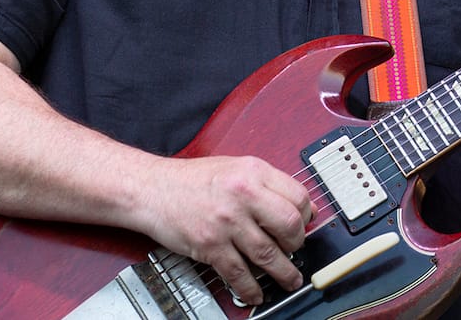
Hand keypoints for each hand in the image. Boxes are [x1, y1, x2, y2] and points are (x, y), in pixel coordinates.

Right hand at [142, 155, 314, 305]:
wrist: (153, 189)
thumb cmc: (192, 179)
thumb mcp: (236, 167)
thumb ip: (266, 184)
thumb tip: (299, 207)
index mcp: (253, 172)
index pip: (297, 196)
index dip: (307, 215)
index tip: (305, 225)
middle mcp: (243, 195)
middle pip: (289, 225)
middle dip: (298, 243)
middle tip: (295, 250)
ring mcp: (226, 222)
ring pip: (268, 254)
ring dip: (283, 272)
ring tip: (289, 279)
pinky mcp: (210, 246)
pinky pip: (239, 274)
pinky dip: (250, 288)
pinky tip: (255, 292)